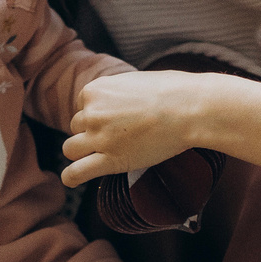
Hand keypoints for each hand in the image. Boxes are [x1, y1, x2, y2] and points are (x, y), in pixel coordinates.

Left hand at [61, 70, 208, 185]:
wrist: (190, 108)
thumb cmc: (172, 91)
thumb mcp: (134, 81)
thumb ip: (117, 92)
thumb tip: (116, 102)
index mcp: (95, 89)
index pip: (83, 106)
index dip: (98, 113)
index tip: (116, 118)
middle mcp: (92, 112)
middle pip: (77, 127)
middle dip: (92, 132)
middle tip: (117, 135)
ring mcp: (99, 137)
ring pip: (71, 149)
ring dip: (82, 152)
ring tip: (99, 155)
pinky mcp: (110, 160)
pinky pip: (77, 172)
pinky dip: (70, 177)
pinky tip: (70, 180)